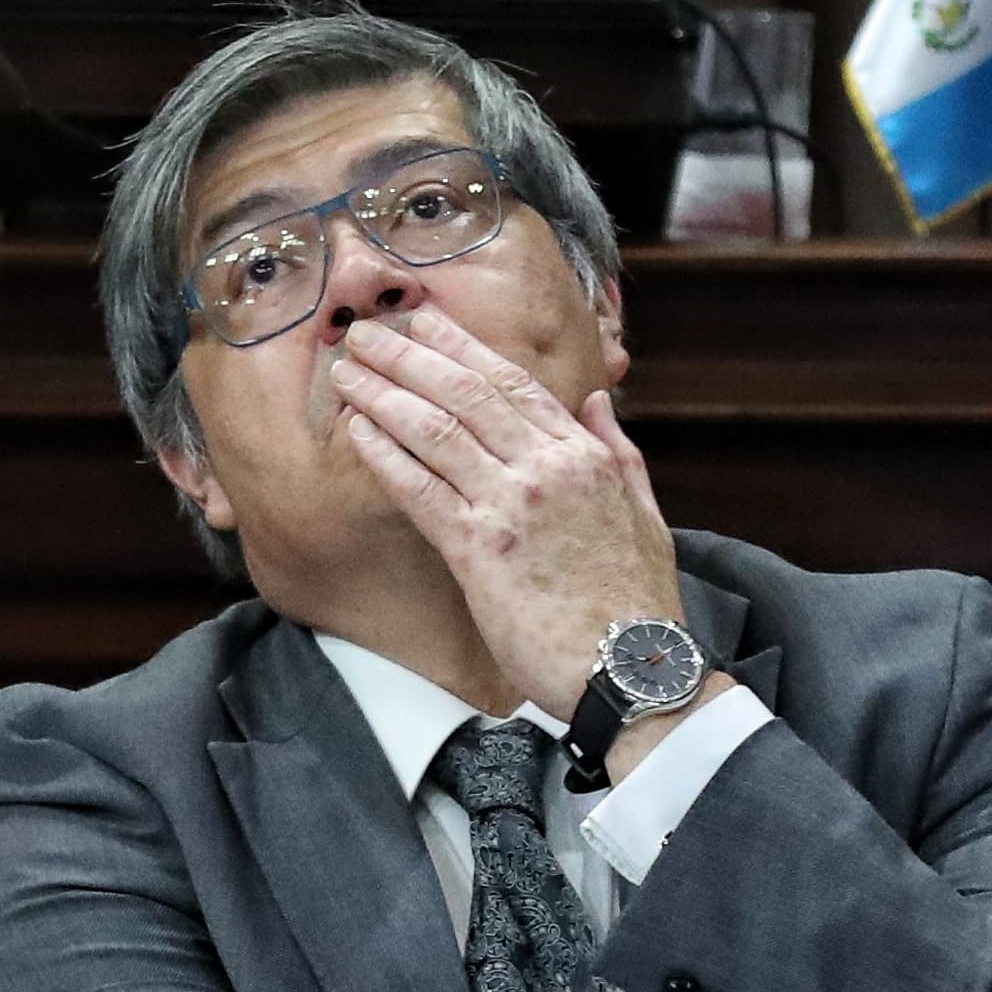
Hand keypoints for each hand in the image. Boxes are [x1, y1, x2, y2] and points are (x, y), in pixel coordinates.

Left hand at [329, 308, 679, 718]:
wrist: (633, 667)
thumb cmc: (639, 602)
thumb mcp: (644, 512)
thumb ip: (618, 450)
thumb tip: (598, 400)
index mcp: (586, 455)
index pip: (514, 384)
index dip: (463, 348)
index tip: (425, 324)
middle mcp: (546, 468)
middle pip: (467, 393)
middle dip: (410, 357)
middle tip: (367, 333)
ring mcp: (512, 505)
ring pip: (437, 430)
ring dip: (385, 395)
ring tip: (347, 372)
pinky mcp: (481, 549)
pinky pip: (421, 488)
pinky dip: (385, 454)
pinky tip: (357, 431)